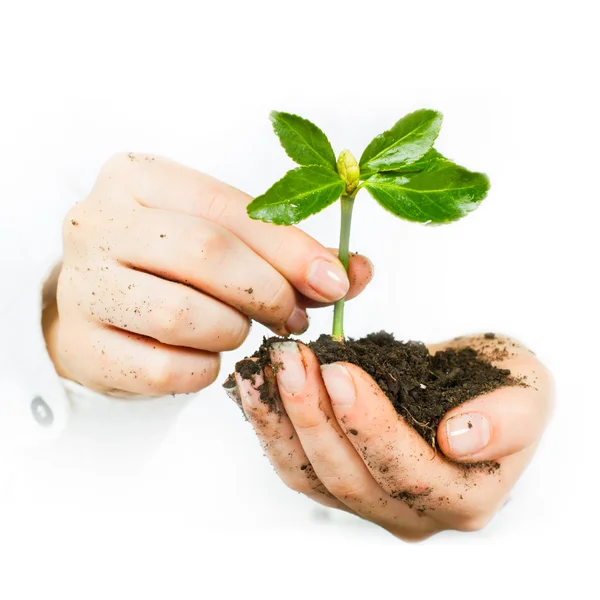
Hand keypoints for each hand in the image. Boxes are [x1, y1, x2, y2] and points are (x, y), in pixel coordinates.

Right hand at [46, 153, 372, 396]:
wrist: (102, 305)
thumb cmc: (172, 264)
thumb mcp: (223, 239)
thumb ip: (287, 252)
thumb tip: (356, 271)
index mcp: (139, 179)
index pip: (227, 206)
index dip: (290, 248)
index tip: (335, 281)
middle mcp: (98, 223)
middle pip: (204, 254)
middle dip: (267, 292)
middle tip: (293, 315)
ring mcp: (82, 286)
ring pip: (181, 315)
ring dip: (232, 331)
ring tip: (238, 329)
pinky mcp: (82, 346)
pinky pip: (164, 371)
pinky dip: (202, 370)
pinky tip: (204, 356)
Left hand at [233, 335, 552, 540]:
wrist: (469, 391)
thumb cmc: (500, 391)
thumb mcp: (525, 392)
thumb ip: (509, 420)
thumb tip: (461, 438)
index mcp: (463, 498)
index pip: (408, 474)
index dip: (369, 426)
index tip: (339, 372)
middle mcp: (412, 515)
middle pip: (349, 478)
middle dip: (313, 415)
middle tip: (291, 359)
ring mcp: (369, 502)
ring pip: (311, 476)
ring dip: (283, 420)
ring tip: (267, 368)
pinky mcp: (338, 482)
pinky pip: (295, 463)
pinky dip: (271, 426)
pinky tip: (256, 386)